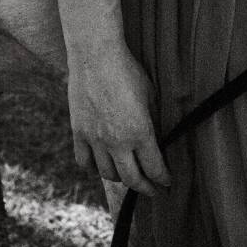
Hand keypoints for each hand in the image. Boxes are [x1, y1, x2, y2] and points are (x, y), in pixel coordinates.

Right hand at [68, 47, 170, 195]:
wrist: (96, 56)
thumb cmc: (128, 70)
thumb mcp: (150, 95)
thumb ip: (153, 120)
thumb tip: (158, 137)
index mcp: (140, 132)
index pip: (155, 168)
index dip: (163, 179)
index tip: (167, 183)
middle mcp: (117, 141)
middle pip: (132, 179)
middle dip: (146, 188)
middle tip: (153, 190)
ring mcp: (96, 139)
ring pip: (108, 174)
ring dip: (121, 178)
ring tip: (128, 176)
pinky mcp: (79, 132)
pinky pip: (85, 162)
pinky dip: (94, 168)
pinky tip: (101, 166)